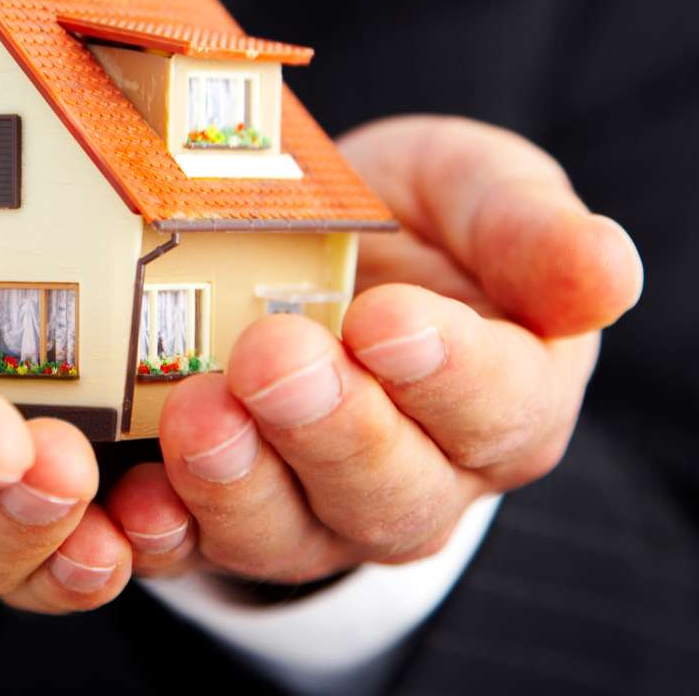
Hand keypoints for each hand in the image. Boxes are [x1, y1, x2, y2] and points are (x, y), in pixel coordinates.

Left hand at [105, 115, 642, 581]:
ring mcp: (316, 507)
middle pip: (389, 490)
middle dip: (330, 429)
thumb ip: (530, 231)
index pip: (496, 408)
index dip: (445, 373)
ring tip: (201, 416)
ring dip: (240, 483)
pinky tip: (132, 505)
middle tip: (277, 359)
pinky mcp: (225, 515)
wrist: (316, 253)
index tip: (388, 321)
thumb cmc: (410, 223)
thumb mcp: (476, 193)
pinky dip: (162, 534)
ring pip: (290, 532)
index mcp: (503, 400)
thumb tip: (608, 273)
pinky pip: (196, 547)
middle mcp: (417, 477)